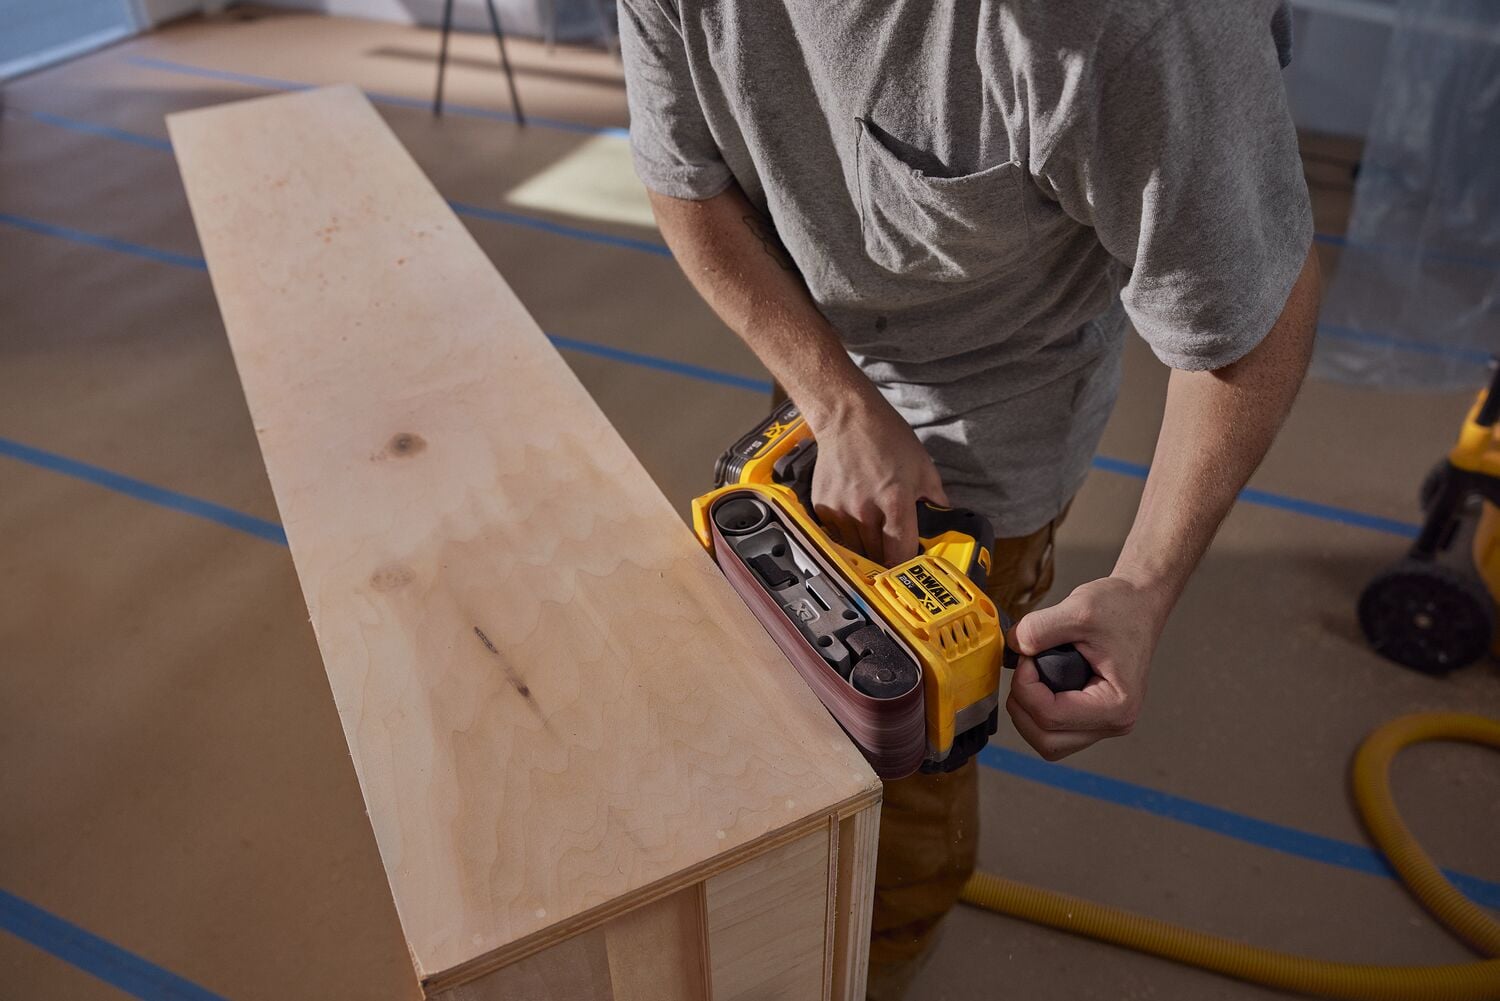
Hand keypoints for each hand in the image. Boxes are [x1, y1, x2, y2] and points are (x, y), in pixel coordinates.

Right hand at [806, 390, 947, 564]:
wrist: (847, 418)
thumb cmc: (887, 437)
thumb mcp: (924, 467)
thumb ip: (936, 499)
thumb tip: (944, 520)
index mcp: (895, 502)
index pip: (900, 553)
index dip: (906, 565)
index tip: (910, 567)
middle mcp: (865, 511)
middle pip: (877, 556)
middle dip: (887, 556)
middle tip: (894, 549)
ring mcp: (840, 511)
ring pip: (855, 548)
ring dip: (867, 546)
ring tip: (875, 532)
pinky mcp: (823, 507)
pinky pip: (836, 534)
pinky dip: (847, 532)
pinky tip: (856, 517)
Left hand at [1006, 576, 1169, 759]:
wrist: (1140, 602)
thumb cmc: (1121, 608)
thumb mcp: (1077, 610)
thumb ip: (1037, 630)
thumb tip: (1011, 647)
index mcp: (1117, 705)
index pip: (1050, 716)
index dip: (1025, 686)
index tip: (1026, 656)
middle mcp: (1114, 722)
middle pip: (1046, 741)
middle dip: (1023, 706)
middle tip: (1026, 669)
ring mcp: (1104, 723)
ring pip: (1048, 742)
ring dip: (1028, 713)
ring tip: (1033, 676)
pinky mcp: (1093, 716)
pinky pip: (1055, 731)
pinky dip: (1037, 712)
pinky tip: (1040, 682)